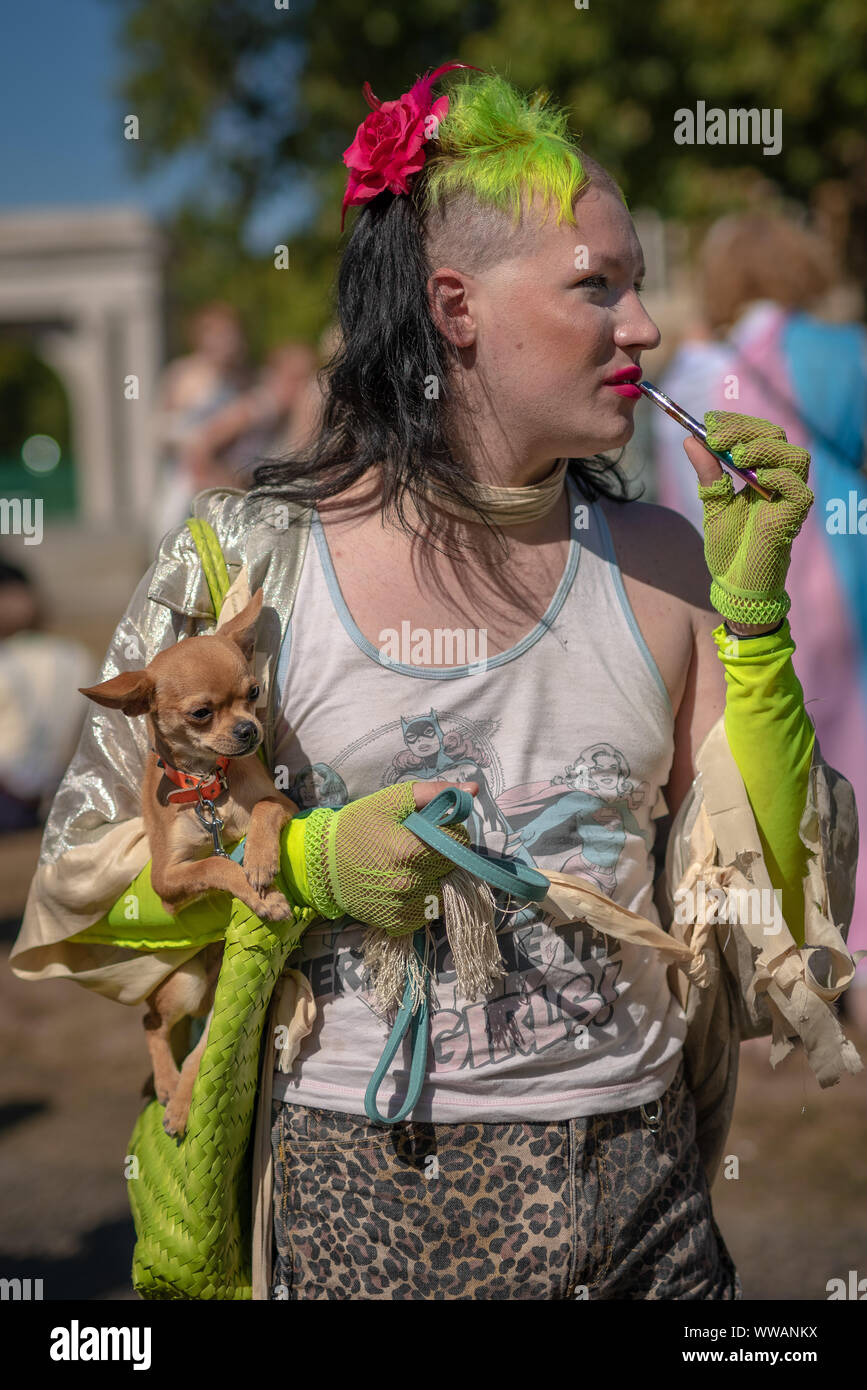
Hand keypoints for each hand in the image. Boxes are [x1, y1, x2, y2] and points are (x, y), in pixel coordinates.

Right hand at [297, 779, 478, 933]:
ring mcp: (404, 907)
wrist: (321, 862)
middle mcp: (411, 883)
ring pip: (444, 892)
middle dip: (444, 854)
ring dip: (435, 878)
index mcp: (411, 850)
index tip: (432, 828)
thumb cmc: (357, 825)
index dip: (449, 830)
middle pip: (454, 867)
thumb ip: (434, 793)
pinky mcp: (398, 923)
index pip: (459, 841)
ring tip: (412, 866)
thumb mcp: (393, 800)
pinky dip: (422, 899)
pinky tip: (404, 885)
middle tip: (420, 846)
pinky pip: (427, 912)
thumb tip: (472, 791)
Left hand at [684, 410, 813, 627]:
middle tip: (714, 434)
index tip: (708, 419)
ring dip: (764, 449)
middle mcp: (780, 480)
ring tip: (736, 455)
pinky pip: (798, 486)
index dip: (735, 422)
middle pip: (776, 437)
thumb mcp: (712, 503)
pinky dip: (778, 475)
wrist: (735, 582)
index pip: (758, 434)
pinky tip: (756, 478)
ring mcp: (791, 497)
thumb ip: (707, 472)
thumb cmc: (728, 546)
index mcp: (762, 473)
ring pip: (795, 456)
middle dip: (744, 429)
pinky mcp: (796, 515)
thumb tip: (690, 439)